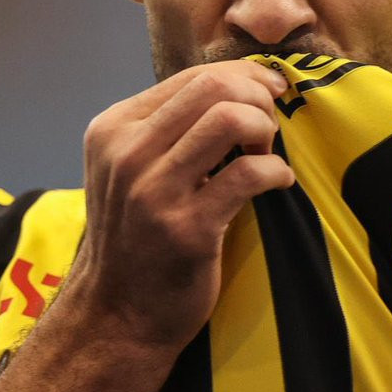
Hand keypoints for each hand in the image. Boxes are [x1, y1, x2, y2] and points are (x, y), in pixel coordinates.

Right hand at [70, 60, 294, 349]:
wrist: (115, 316)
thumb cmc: (134, 236)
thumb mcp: (129, 169)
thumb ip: (168, 127)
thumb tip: (238, 84)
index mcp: (113, 128)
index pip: (191, 77)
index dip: (241, 75)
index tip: (269, 89)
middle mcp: (127, 152)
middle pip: (211, 87)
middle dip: (255, 95)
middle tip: (269, 122)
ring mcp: (154, 191)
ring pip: (229, 119)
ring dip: (263, 128)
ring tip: (265, 152)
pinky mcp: (187, 228)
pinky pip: (248, 174)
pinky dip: (275, 171)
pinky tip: (277, 182)